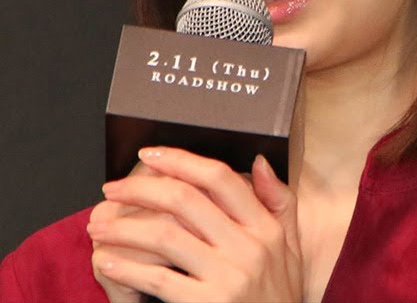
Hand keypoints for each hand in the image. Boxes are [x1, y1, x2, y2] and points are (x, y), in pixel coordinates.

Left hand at [87, 148, 301, 302]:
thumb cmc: (278, 294)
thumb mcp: (290, 247)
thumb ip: (278, 202)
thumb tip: (256, 162)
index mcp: (267, 228)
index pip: (220, 180)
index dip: (181, 161)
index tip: (150, 155)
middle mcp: (249, 248)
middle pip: (187, 201)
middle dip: (140, 189)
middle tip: (111, 190)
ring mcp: (228, 277)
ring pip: (165, 237)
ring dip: (123, 228)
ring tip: (98, 226)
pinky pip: (158, 279)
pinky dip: (126, 268)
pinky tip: (108, 261)